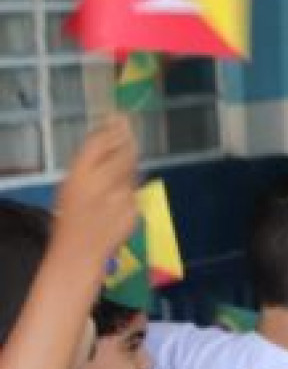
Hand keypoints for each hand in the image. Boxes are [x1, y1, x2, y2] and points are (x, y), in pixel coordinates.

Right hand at [53, 115, 138, 264]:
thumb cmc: (72, 216)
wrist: (80, 250)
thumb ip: (89, 163)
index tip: (119, 117)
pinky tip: (123, 188)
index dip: (112, 128)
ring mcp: (121, 198)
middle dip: (128, 138)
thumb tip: (110, 137)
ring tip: (128, 151)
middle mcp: (101, 185)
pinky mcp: (135, 210)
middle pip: (122, 152)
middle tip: (130, 127)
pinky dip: (131, 185)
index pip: (100, 143)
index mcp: (78, 176)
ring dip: (132, 159)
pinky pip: (135, 191)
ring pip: (133, 170)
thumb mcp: (70, 185)